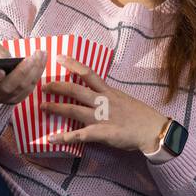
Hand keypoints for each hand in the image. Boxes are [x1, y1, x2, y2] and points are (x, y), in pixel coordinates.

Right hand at [0, 42, 47, 104]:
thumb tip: (2, 57)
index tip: (1, 71)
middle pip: (7, 87)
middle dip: (22, 71)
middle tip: (32, 57)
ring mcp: (5, 98)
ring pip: (22, 88)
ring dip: (34, 70)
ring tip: (41, 54)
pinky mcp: (18, 98)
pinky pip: (30, 88)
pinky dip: (37, 73)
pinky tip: (42, 60)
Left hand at [39, 53, 166, 152]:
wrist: (154, 131)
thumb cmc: (141, 116)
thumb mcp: (124, 99)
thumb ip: (109, 97)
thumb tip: (96, 94)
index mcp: (109, 92)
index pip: (89, 74)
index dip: (73, 65)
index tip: (59, 57)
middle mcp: (103, 102)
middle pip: (76, 90)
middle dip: (58, 86)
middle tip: (43, 85)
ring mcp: (102, 118)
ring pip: (74, 110)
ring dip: (56, 108)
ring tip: (42, 107)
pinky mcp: (102, 134)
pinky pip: (80, 135)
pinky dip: (64, 137)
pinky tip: (51, 138)